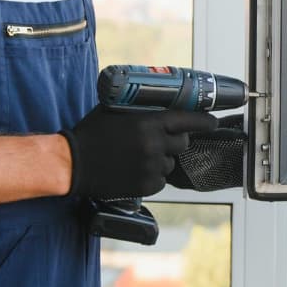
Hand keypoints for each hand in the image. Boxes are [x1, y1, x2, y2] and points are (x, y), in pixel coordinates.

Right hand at [61, 106, 219, 199]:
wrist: (73, 164)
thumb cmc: (91, 134)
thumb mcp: (115, 110)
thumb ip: (139, 108)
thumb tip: (157, 101)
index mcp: (148, 124)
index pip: (187, 120)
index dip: (204, 121)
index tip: (214, 122)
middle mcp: (153, 145)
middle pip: (183, 143)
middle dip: (176, 141)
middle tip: (160, 140)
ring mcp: (151, 167)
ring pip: (171, 163)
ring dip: (162, 159)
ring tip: (139, 156)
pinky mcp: (146, 186)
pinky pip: (160, 179)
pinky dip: (153, 175)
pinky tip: (135, 170)